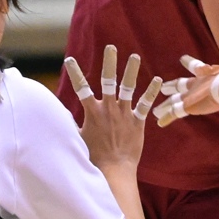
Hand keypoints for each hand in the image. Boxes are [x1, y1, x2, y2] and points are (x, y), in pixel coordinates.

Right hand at [64, 45, 160, 172]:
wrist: (113, 170)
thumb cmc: (93, 157)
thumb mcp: (78, 138)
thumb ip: (72, 124)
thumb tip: (61, 115)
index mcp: (92, 112)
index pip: (81, 88)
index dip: (75, 73)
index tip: (69, 60)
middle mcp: (108, 109)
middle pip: (108, 80)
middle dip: (109, 63)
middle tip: (111, 47)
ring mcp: (124, 114)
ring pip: (127, 87)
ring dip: (131, 71)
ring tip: (134, 56)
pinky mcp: (137, 122)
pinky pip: (145, 104)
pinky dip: (151, 92)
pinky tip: (158, 80)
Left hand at [156, 52, 218, 124]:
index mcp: (205, 75)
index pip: (195, 67)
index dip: (188, 62)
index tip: (182, 58)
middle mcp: (195, 84)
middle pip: (180, 85)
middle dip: (171, 87)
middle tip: (163, 88)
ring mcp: (190, 95)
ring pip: (173, 102)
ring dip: (165, 106)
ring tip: (155, 111)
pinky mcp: (187, 106)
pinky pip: (174, 113)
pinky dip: (167, 118)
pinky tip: (159, 123)